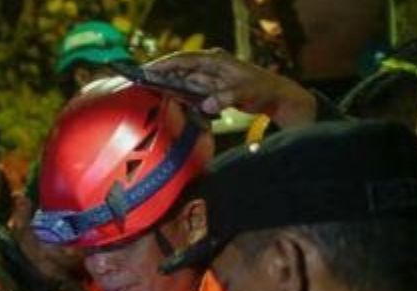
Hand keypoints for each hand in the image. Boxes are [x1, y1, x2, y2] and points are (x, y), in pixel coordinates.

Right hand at [145, 49, 316, 127]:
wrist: (277, 97)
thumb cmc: (263, 90)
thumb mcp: (245, 93)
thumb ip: (225, 97)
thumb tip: (206, 104)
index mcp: (216, 60)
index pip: (184, 59)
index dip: (165, 64)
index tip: (148, 70)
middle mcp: (210, 66)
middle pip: (179, 69)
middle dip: (160, 75)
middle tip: (140, 84)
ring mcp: (209, 78)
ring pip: (182, 81)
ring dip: (167, 87)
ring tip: (148, 94)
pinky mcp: (210, 89)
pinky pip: (190, 92)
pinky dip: (179, 96)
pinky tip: (167, 102)